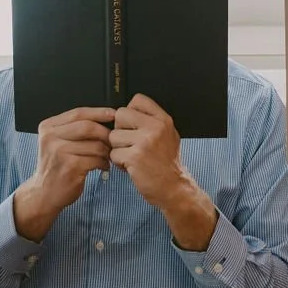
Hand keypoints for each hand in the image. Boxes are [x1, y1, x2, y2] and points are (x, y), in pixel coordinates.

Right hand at [14, 107, 114, 240]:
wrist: (43, 193)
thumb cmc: (56, 166)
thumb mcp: (57, 142)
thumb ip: (73, 129)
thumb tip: (105, 117)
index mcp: (48, 127)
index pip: (78, 113)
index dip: (98, 112)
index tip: (113, 114)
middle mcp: (51, 137)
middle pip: (88, 127)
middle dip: (105, 133)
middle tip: (113, 141)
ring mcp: (59, 152)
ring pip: (95, 145)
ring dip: (106, 151)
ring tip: (107, 156)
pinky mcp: (70, 167)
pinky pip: (96, 160)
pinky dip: (104, 163)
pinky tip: (102, 167)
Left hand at [110, 95, 217, 248]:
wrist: (174, 188)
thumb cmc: (167, 163)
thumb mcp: (168, 135)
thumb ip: (151, 121)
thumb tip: (127, 112)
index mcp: (163, 119)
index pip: (137, 100)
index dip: (130, 112)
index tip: (133, 125)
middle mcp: (155, 127)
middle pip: (120, 115)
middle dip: (120, 130)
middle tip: (130, 143)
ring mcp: (144, 142)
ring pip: (113, 136)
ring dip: (118, 148)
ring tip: (131, 156)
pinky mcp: (134, 157)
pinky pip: (113, 153)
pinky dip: (118, 162)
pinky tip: (131, 166)